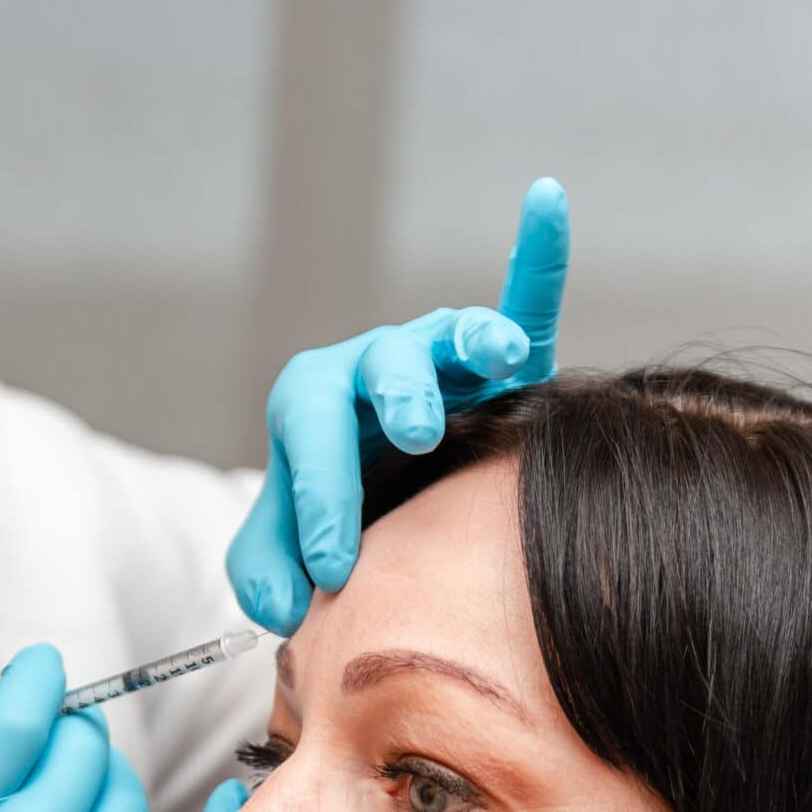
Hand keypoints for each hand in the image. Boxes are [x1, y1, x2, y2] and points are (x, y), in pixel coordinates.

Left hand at [226, 176, 571, 633]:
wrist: (386, 492)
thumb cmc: (331, 518)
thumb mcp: (284, 551)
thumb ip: (265, 574)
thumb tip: (284, 609)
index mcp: (315, 405)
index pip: (309, 434)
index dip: (318, 498)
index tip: (334, 569)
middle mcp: (375, 369)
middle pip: (381, 362)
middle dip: (400, 393)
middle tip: (417, 435)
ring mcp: (441, 358)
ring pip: (453, 334)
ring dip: (475, 338)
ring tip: (499, 357)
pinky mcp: (505, 359)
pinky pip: (524, 301)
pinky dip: (538, 254)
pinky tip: (545, 202)